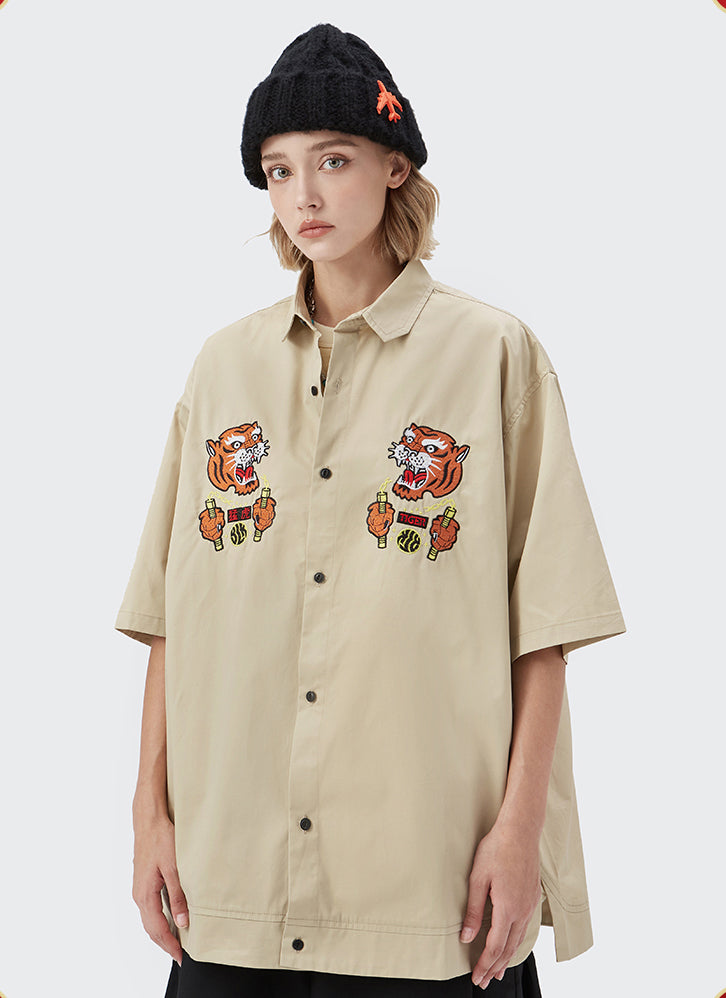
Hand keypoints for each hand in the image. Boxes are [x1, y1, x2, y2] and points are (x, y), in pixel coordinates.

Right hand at [132, 809, 188, 965]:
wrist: (149, 820)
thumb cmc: (161, 839)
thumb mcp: (174, 868)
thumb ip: (178, 896)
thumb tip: (183, 922)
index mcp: (145, 894)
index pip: (157, 928)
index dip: (169, 944)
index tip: (181, 956)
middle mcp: (139, 895)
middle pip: (151, 928)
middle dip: (164, 943)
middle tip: (179, 954)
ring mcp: (139, 888)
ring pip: (149, 918)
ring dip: (161, 932)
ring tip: (175, 941)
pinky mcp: (143, 881)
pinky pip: (149, 908)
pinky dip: (158, 919)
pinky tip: (169, 918)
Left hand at [460, 823, 540, 989]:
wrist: (521, 830)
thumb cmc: (496, 849)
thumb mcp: (478, 879)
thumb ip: (473, 910)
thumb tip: (465, 936)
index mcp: (507, 909)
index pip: (494, 947)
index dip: (484, 965)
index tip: (476, 977)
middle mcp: (522, 911)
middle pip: (508, 949)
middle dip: (495, 967)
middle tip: (485, 981)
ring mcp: (530, 904)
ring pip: (518, 940)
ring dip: (507, 957)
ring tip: (498, 970)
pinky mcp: (533, 896)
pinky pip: (525, 927)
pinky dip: (516, 942)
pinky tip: (512, 943)